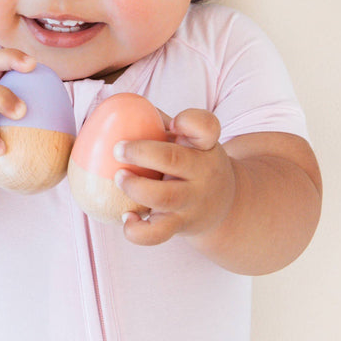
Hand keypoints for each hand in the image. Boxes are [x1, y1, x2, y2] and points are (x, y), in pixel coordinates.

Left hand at [115, 108, 235, 246]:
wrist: (224, 206)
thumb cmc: (193, 164)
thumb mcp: (189, 141)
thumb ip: (160, 124)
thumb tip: (116, 107)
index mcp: (204, 145)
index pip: (206, 126)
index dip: (188, 121)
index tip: (172, 122)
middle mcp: (203, 172)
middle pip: (174, 160)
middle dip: (142, 153)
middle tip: (118, 148)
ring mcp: (193, 201)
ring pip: (165, 198)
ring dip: (136, 187)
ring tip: (119, 178)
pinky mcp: (181, 225)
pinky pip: (157, 234)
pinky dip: (137, 230)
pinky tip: (126, 217)